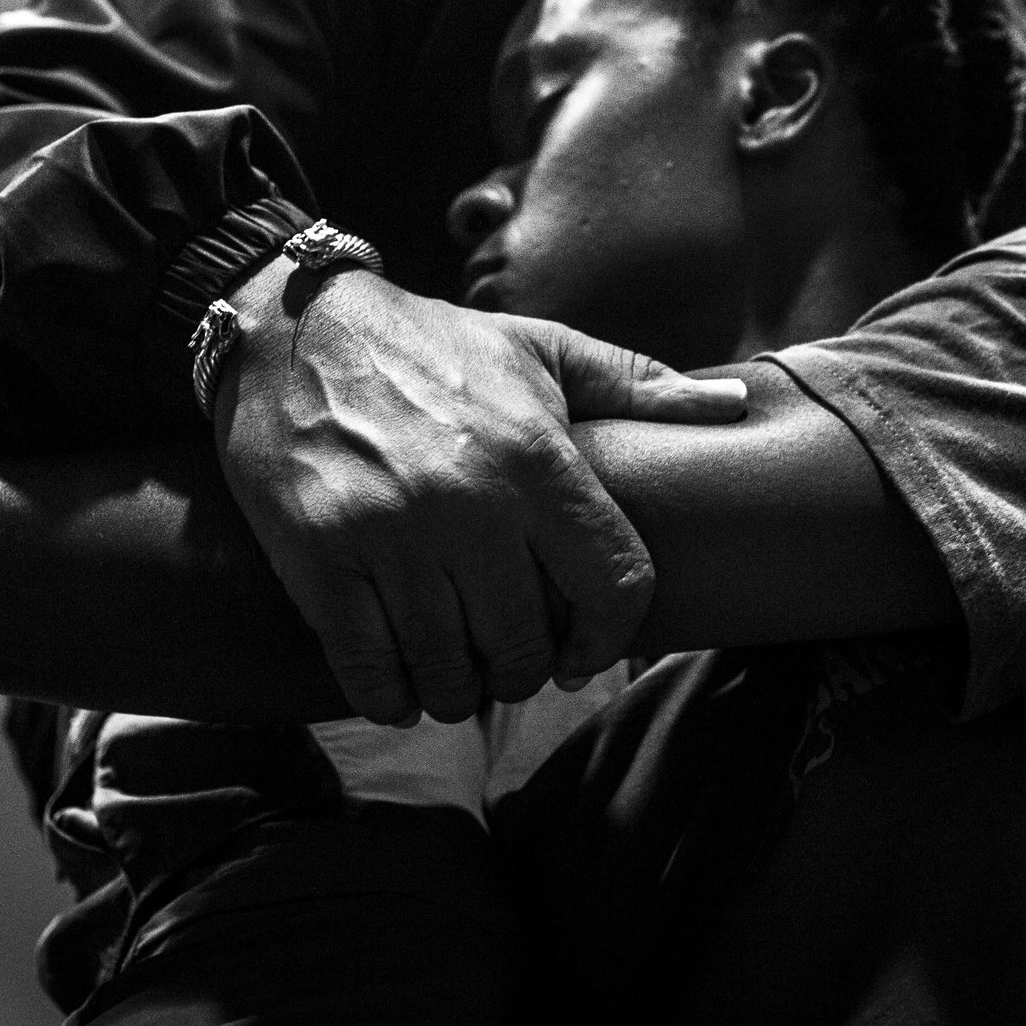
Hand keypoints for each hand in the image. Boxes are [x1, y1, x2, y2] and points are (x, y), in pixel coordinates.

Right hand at [214, 265, 747, 724]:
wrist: (291, 331)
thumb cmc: (429, 346)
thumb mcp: (538, 349)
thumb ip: (638, 384)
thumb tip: (733, 408)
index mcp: (535, 458)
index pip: (615, 586)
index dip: (610, 638)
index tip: (586, 650)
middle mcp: (469, 505)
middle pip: (527, 649)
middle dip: (524, 668)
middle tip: (508, 655)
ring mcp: (390, 539)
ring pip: (450, 673)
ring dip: (459, 689)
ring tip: (456, 669)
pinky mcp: (320, 562)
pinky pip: (371, 672)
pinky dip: (393, 695)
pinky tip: (401, 679)